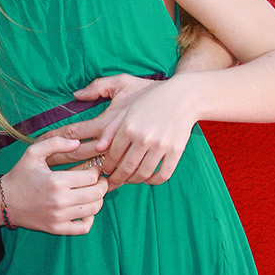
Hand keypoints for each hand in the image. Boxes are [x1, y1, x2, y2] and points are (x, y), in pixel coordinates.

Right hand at [4, 132, 107, 233]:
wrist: (4, 202)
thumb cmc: (20, 176)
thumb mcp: (33, 153)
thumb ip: (56, 143)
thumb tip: (77, 143)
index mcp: (56, 181)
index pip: (91, 176)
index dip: (96, 170)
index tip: (93, 167)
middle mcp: (60, 201)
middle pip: (97, 193)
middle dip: (102, 184)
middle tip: (98, 180)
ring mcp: (59, 217)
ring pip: (94, 209)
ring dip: (98, 199)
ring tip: (92, 192)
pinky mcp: (57, 229)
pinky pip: (84, 228)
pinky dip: (90, 219)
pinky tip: (84, 209)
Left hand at [72, 72, 196, 186]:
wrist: (183, 96)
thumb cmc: (150, 97)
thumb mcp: (123, 92)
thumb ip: (105, 112)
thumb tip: (90, 129)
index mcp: (127, 126)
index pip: (110, 155)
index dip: (106, 166)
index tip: (104, 170)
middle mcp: (142, 137)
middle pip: (125, 168)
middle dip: (116, 178)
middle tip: (113, 181)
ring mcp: (160, 145)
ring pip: (142, 174)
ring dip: (134, 181)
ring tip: (129, 179)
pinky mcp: (176, 151)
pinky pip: (162, 175)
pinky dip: (154, 181)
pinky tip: (148, 179)